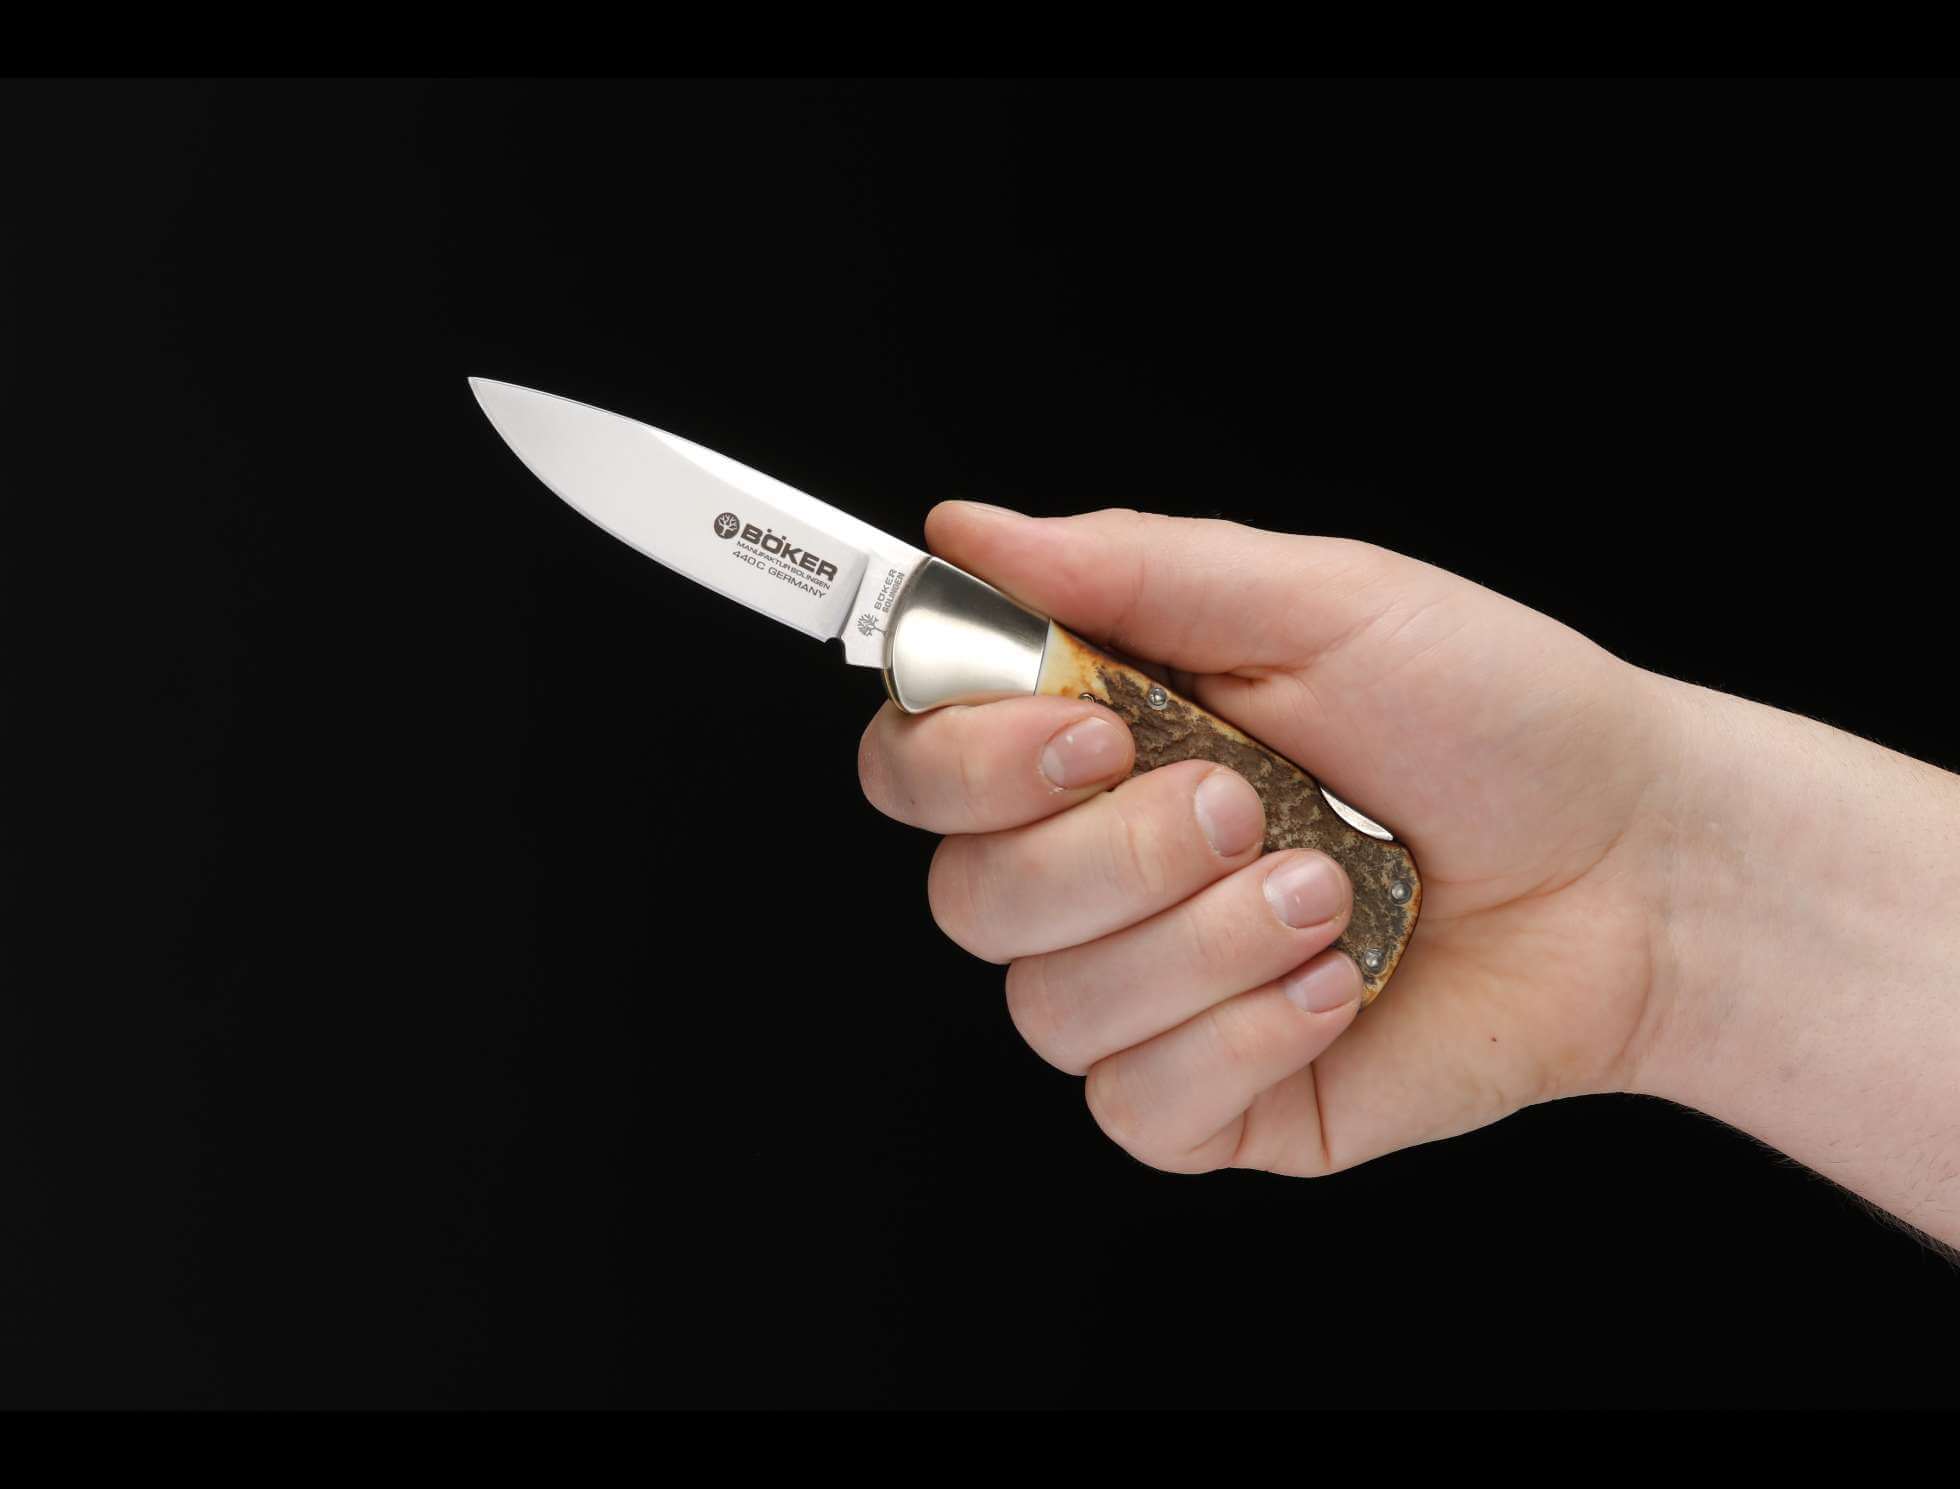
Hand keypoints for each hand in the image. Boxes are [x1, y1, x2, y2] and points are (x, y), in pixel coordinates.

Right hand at [857, 503, 1680, 1174]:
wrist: (1634, 868)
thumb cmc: (1493, 714)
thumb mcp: (1321, 601)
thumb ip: (1131, 571)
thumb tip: (964, 531)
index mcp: (1098, 739)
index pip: (921, 766)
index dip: (962, 762)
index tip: (1083, 732)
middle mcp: (1101, 869)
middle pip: (966, 898)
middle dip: (1112, 854)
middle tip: (1243, 800)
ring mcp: (1149, 991)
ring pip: (1052, 1005)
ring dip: (1201, 943)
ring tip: (1327, 890)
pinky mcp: (1210, 1097)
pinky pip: (1139, 1102)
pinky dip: (1242, 1037)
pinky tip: (1335, 986)